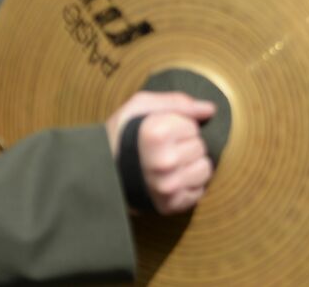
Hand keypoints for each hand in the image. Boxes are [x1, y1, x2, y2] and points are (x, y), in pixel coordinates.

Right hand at [105, 91, 216, 214]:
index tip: (160, 133)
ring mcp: (168, 186)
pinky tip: (171, 180)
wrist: (98, 174)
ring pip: (205, 169)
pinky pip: (199, 191)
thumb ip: (177, 102)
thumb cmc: (120, 137)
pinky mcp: (171, 205)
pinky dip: (189, 185)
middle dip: (186, 145)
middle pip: (200, 147)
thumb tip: (209, 109)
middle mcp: (164, 162)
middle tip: (163, 150)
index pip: (193, 126)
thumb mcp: (140, 106)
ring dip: (191, 166)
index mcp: (157, 134)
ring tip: (170, 165)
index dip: (178, 126)